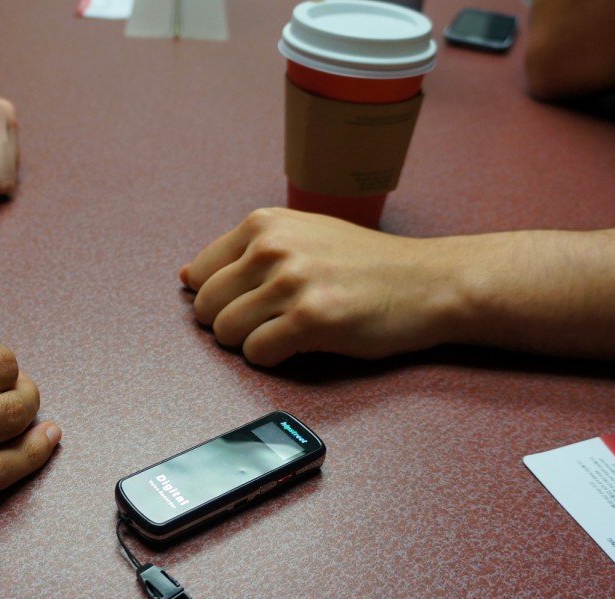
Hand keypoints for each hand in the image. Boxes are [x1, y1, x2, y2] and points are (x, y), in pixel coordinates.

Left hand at [180, 208, 460, 365]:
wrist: (427, 281)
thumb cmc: (365, 264)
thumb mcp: (301, 236)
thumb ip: (245, 252)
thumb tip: (187, 276)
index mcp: (263, 224)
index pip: (199, 274)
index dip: (218, 299)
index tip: (248, 303)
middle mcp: (272, 247)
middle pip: (207, 307)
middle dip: (230, 324)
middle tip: (270, 322)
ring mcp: (291, 282)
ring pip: (226, 333)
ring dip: (252, 342)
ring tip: (287, 331)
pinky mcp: (310, 319)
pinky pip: (257, 353)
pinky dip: (272, 358)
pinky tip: (300, 344)